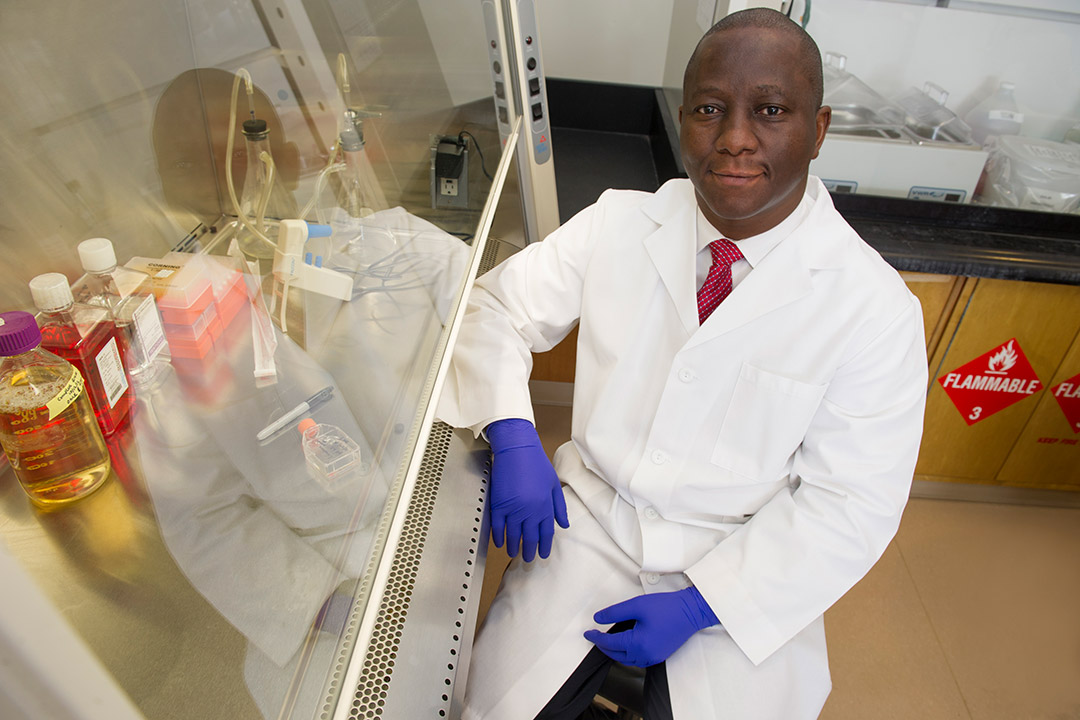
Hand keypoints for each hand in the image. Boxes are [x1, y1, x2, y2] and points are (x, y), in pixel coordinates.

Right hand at [485, 418, 569, 560]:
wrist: (516, 448)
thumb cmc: (536, 462)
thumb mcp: (553, 484)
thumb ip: (559, 506)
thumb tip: (564, 524)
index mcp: (545, 506)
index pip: (547, 533)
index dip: (545, 546)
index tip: (543, 555)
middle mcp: (531, 511)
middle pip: (530, 538)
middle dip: (529, 551)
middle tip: (528, 560)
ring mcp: (514, 509)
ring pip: (514, 535)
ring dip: (514, 547)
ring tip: (514, 554)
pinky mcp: (499, 504)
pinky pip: (498, 527)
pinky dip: (499, 537)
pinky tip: (500, 542)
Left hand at [583, 586, 719, 666]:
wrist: (691, 611)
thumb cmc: (668, 608)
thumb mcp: (636, 605)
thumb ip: (615, 612)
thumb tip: (598, 618)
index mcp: (637, 643)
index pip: (609, 643)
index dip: (596, 637)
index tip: (588, 633)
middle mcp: (645, 654)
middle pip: (616, 655)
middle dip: (604, 646)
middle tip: (595, 637)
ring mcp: (654, 657)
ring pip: (627, 660)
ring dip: (615, 653)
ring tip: (608, 642)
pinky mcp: (660, 655)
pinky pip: (639, 660)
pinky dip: (628, 655)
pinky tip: (627, 646)